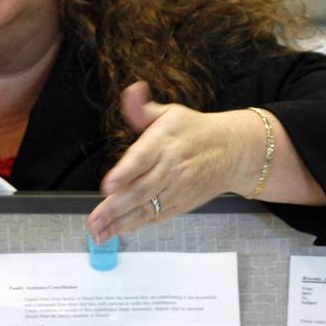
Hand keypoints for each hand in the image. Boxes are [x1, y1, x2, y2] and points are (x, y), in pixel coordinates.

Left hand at [86, 82, 256, 242]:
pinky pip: (155, 217)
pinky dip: (135, 225)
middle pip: (141, 190)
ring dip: (119, 222)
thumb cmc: (195, 131)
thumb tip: (132, 92)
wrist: (233, 151)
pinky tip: (116, 231)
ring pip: (146, 208)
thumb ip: (144, 109)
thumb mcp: (171, 113)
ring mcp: (176, 189)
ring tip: (98, 233)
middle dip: (114, 207)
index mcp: (164, 142)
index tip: (108, 184)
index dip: (125, 173)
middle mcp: (170, 168)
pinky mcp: (180, 204)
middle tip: (93, 220)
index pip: (143, 159)